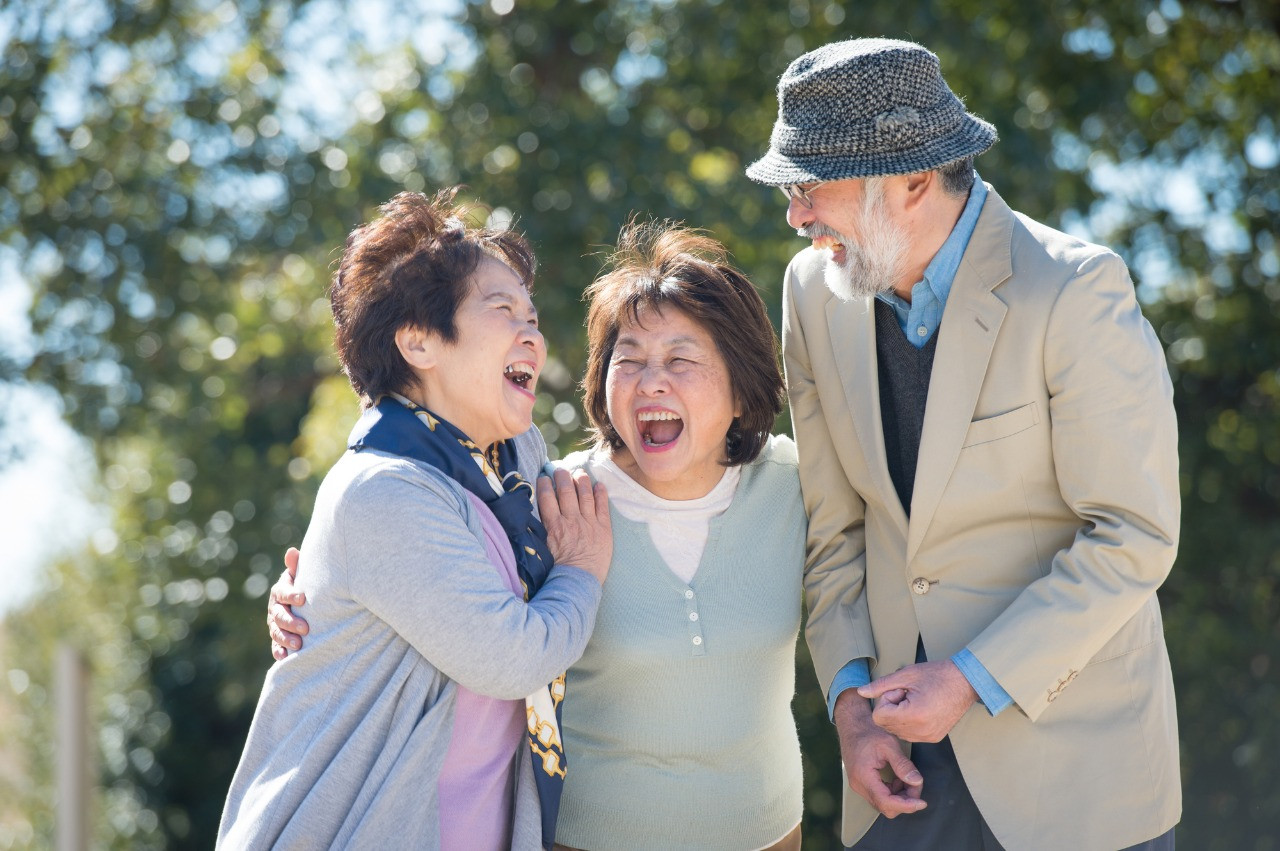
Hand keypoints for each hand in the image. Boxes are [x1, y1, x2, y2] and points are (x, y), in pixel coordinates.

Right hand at [268, 547, 309, 659]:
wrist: (306, 603)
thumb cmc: (306, 586)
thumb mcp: (302, 575)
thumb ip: (297, 566)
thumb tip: (292, 552)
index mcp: (280, 591)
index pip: (282, 592)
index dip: (291, 594)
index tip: (303, 598)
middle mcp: (275, 608)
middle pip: (279, 615)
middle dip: (291, 622)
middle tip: (306, 628)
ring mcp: (275, 624)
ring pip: (277, 632)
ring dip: (286, 639)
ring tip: (299, 644)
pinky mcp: (278, 638)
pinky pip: (276, 646)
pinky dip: (279, 652)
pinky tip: (285, 657)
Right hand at [537, 468, 611, 584]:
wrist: (578, 583)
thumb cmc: (557, 570)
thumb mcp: (542, 549)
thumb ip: (540, 531)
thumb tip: (531, 518)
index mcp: (553, 526)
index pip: (547, 498)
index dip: (545, 484)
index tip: (543, 477)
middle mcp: (571, 520)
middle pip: (566, 491)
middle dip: (562, 476)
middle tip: (559, 470)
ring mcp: (589, 523)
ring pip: (585, 494)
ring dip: (581, 480)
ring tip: (579, 472)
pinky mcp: (604, 529)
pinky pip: (603, 506)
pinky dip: (601, 494)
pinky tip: (599, 485)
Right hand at [833, 690, 925, 817]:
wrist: (852, 724)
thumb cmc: (869, 731)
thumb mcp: (889, 744)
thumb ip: (903, 765)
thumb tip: (917, 782)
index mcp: (864, 776)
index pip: (886, 802)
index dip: (906, 806)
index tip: (922, 802)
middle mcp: (859, 785)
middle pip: (885, 806)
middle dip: (905, 801)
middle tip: (916, 785)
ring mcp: (859, 786)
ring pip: (883, 803)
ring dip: (900, 797)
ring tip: (908, 779)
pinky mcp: (862, 784)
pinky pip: (880, 796)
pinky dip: (893, 792)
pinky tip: (899, 779)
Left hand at [858, 660, 977, 742]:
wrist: (966, 682)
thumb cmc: (937, 675)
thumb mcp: (906, 675)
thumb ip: (881, 686)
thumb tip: (861, 692)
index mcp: (913, 716)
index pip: (879, 717)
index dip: (885, 701)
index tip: (899, 690)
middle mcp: (921, 731)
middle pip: (886, 725)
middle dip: (891, 708)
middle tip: (907, 694)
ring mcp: (928, 737)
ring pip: (896, 731)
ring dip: (899, 716)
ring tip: (915, 700)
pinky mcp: (933, 738)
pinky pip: (909, 734)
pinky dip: (908, 722)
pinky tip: (921, 708)